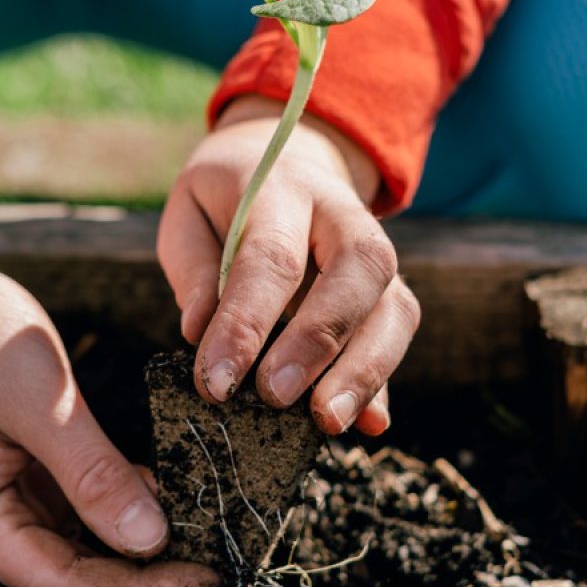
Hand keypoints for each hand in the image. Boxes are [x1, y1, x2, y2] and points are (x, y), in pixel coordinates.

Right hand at [0, 147, 222, 586]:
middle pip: (78, 583)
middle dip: (153, 586)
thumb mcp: (40, 399)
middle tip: (231, 576)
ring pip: (86, 553)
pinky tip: (182, 506)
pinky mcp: (25, 477)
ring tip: (219, 551)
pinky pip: (84, 514)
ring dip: (148, 556)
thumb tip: (151, 542)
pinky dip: (131, 514)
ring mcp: (4, 503)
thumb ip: (92, 472)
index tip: (209, 578)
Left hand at [158, 96, 419, 434]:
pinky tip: (372, 425)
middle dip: (319, 341)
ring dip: (364, 370)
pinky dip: (385, 382)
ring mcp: (376, 253)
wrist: (289, 161)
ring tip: (328, 422)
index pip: (270, 257)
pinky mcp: (388, 290)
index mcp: (281, 188)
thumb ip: (194, 267)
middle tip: (276, 398)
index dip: (245, 323)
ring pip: (393, 306)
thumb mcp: (188, 212)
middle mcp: (343, 215)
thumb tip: (199, 333)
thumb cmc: (226, 200)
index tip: (216, 383)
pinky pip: (398, 334)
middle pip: (357, 271)